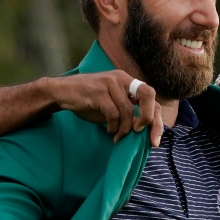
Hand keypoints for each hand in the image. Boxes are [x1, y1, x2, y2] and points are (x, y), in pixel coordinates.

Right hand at [46, 71, 163, 146]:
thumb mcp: (112, 104)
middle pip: (148, 94)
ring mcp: (110, 83)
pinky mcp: (98, 92)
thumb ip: (127, 112)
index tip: (154, 140)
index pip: (151, 97)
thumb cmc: (88, 100)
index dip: (157, 120)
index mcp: (127, 81)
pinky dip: (113, 126)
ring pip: (127, 110)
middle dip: (148, 118)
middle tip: (139, 133)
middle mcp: (121, 79)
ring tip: (117, 136)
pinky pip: (113, 113)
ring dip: (124, 129)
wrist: (62, 92)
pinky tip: (108, 131)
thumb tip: (145, 131)